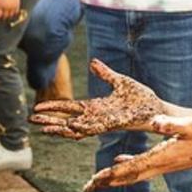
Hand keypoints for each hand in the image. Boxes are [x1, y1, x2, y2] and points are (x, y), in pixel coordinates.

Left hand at [0, 0, 19, 19]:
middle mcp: (5, 6)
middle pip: (4, 16)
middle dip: (3, 17)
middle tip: (3, 16)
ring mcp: (12, 6)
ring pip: (11, 15)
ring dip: (9, 15)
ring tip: (7, 13)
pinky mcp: (17, 4)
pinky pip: (16, 12)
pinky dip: (14, 12)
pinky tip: (12, 10)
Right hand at [31, 59, 166, 138]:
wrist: (159, 109)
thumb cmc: (142, 99)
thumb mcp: (120, 82)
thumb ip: (105, 73)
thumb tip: (92, 62)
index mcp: (96, 107)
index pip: (70, 107)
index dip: (54, 107)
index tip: (37, 106)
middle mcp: (97, 117)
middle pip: (67, 120)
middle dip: (50, 120)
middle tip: (32, 120)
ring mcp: (104, 123)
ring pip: (77, 129)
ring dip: (61, 128)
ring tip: (44, 129)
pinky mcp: (114, 125)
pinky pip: (94, 129)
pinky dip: (82, 128)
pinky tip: (70, 126)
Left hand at [83, 115, 191, 191]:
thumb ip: (173, 125)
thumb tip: (154, 123)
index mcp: (164, 156)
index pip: (132, 168)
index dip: (112, 175)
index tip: (94, 180)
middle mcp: (162, 164)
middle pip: (129, 177)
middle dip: (107, 182)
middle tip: (87, 188)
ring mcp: (165, 164)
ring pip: (135, 174)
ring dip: (115, 177)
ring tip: (97, 181)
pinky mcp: (169, 160)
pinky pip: (143, 166)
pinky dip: (128, 166)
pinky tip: (119, 161)